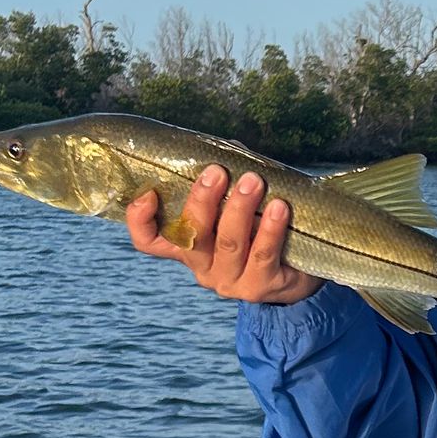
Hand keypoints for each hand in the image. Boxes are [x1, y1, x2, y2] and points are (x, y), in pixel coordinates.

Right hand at [126, 165, 320, 303]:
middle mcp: (202, 267)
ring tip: (253, 181)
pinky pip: (263, 256)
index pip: (149, 241)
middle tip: (217, 172)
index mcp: (187, 247)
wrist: (296, 272)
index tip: (149, 192)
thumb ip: (222, 187)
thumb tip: (226, 150)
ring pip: (228, 244)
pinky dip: (270, 229)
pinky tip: (279, 207)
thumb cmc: (259, 229)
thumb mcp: (233, 209)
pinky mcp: (260, 288)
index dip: (140, 220)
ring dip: (239, 209)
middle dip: (202, 201)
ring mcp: (229, 281)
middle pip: (191, 236)